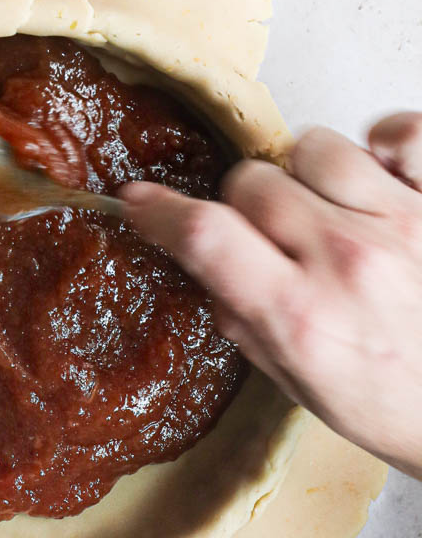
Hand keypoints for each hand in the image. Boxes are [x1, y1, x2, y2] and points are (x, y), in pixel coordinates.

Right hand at [121, 112, 421, 478]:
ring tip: (332, 213)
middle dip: (247, 208)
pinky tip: (378, 179)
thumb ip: (250, 323)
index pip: (205, 236)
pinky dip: (383, 144)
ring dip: (308, 177)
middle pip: (252, 182)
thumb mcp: (305, 386)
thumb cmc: (400, 407)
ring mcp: (405, 224)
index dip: (161, 211)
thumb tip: (212, 266)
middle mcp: (349, 262)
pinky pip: (399, 130)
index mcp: (302, 318)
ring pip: (315, 147)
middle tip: (274, 239)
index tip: (143, 202)